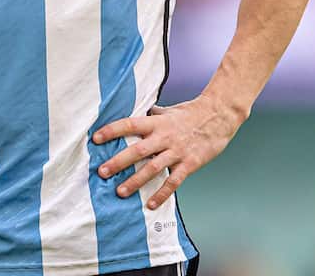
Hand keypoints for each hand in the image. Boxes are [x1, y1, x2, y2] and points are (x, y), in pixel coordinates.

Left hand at [92, 93, 245, 209]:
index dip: (111, 131)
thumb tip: (141, 113)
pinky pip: (173, 182)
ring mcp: (177, 152)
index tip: (95, 138)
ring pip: (152, 169)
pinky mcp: (189, 164)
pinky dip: (161, 194)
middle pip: (137, 151)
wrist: (219, 116)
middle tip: (102, 172)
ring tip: (120, 191)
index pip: (129, 125)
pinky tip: (150, 204)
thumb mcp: (168, 111)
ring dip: (135, 181)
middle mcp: (164, 137)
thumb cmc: (192, 112)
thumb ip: (153, 116)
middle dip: (118, 162)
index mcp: (156, 123)